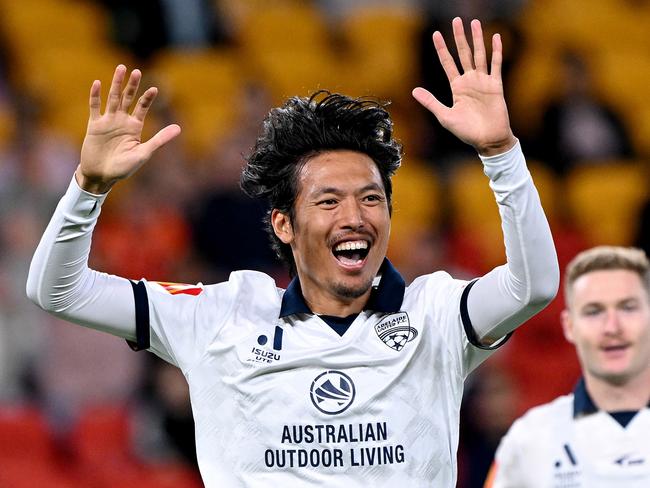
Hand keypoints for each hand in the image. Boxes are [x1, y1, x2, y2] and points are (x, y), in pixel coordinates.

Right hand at [77, 65, 180, 192]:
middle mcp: (122, 121)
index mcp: (135, 127)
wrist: (101, 176)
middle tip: (137, 71)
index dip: (148, 98)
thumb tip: (179, 128)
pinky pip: (95, 107)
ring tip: (121, 68)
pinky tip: (98, 83)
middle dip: (132, 85)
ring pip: (112, 98)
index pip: (143, 107)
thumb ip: (159, 139)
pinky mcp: (94, 125)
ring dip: (116, 84)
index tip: (155, 88)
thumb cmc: (124, 168)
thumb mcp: (144, 153)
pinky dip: (96, 95)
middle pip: (128, 98)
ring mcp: (108, 121)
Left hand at [412, 18, 515, 155]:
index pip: (447, 63)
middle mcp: (470, 81)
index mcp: (457, 88)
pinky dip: (496, 51)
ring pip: (480, 55)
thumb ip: (431, 102)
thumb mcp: (445, 116)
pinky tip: (495, 37)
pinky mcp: (496, 85)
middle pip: (463, 54)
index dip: (442, 49)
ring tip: (474, 23)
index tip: (435, 34)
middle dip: (459, 37)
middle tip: (457, 20)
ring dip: (477, 39)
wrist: (488, 140)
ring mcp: (483, 82)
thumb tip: (413, 90)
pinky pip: (496, 65)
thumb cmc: (466, 132)